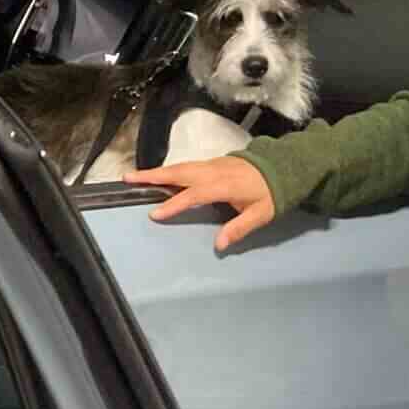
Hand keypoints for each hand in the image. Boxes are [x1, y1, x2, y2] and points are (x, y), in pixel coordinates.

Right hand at [124, 155, 276, 248]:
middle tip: (128, 179)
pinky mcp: (211, 163)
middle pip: (179, 173)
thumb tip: (220, 245)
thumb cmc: (270, 193)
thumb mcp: (261, 214)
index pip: (194, 195)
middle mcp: (213, 171)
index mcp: (224, 185)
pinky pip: (185, 166)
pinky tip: (157, 176)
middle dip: (152, 176)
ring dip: (156, 172)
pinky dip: (168, 171)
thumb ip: (239, 228)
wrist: (281, 167)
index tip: (155, 214)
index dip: (175, 204)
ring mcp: (211, 165)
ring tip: (134, 176)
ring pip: (179, 167)